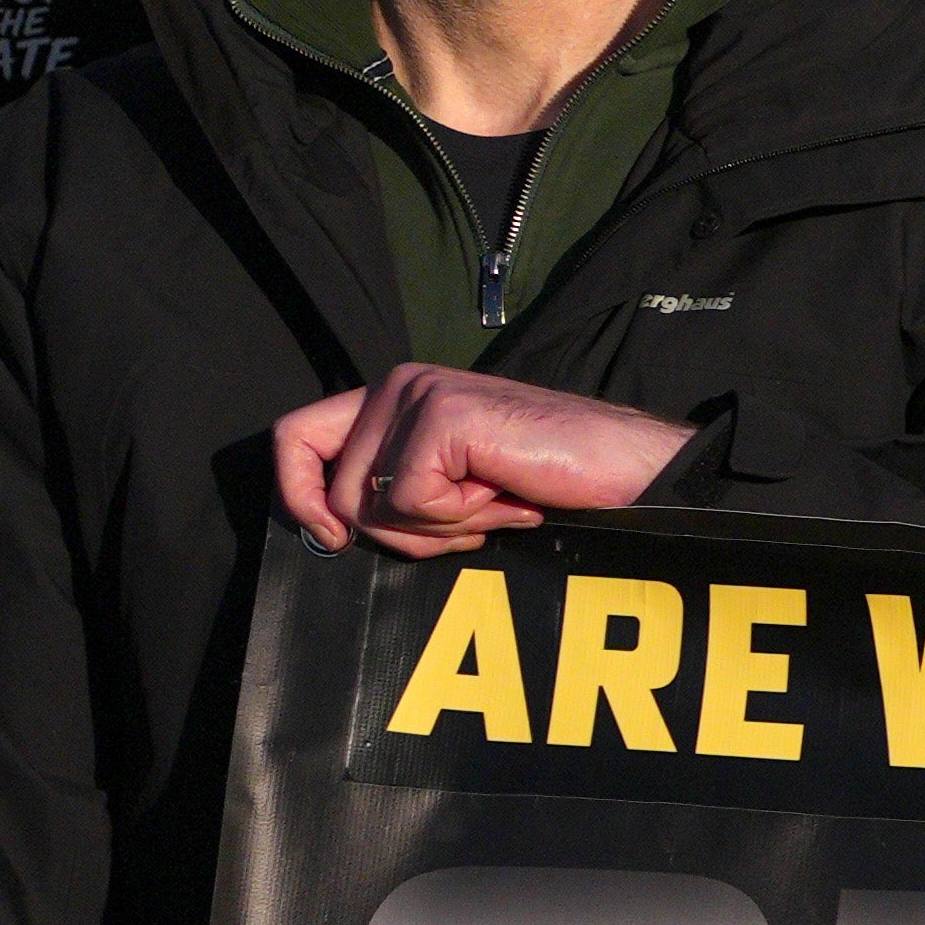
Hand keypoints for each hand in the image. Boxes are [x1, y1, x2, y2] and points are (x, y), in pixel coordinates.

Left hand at [271, 365, 700, 555]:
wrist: (629, 473)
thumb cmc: (550, 485)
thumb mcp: (452, 491)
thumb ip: (391, 492)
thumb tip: (325, 530)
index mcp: (395, 397)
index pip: (295, 437)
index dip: (297, 495)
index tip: (335, 540)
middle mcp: (398, 384)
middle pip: (335, 493)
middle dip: (403, 533)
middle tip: (473, 519)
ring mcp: (419, 393)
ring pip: (368, 505)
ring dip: (438, 528)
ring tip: (496, 502)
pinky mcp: (444, 414)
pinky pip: (410, 500)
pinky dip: (460, 519)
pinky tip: (507, 494)